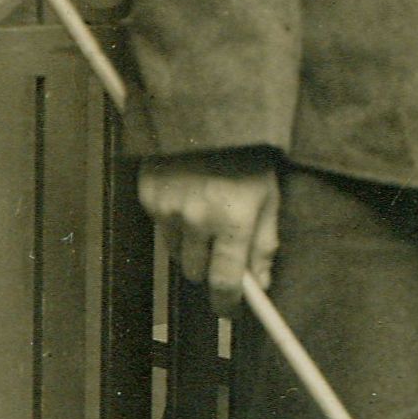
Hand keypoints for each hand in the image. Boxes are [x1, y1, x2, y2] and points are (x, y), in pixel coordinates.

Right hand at [136, 155, 280, 312]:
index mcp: (233, 219)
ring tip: (206, 214)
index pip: (224, 282)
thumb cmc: (246, 153)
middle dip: (210, 269)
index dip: (227, 302)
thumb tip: (260, 283)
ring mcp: (168, 207)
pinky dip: (173, 221)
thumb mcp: (269, 196)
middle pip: (196, 273)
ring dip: (191, 246)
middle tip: (222, 250)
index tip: (229, 308)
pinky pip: (161, 227)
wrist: (208, 110)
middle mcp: (197, 218)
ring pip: (176, 253)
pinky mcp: (148, 195)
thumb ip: (264, 243)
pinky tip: (187, 196)